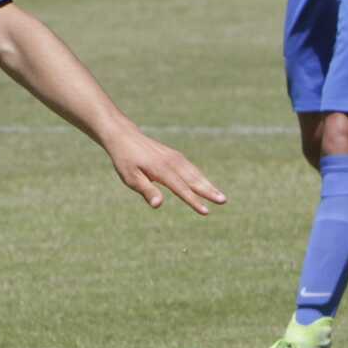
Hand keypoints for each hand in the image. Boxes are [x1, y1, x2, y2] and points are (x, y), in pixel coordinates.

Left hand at [105, 126, 222, 213]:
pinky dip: (200, 177)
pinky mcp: (174, 155)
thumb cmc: (125, 160)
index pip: (181, 189)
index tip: (206, 211)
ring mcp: (174, 157)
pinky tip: (206, 185)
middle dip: (209, 191)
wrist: (124, 136)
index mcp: (161, 169)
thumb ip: (146, 190)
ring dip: (208, 184)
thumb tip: (159, 205)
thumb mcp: (131, 177)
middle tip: (224, 201)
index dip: (194, 201)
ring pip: (195, 173)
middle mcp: (171, 162)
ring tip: (220, 196)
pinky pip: (191, 168)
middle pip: (194, 179)